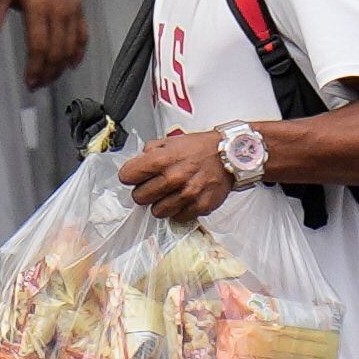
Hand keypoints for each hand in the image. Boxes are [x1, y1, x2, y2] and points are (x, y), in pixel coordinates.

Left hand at [0, 0, 88, 88]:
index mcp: (37, 7)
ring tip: (50, 78)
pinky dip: (79, 51)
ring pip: (70, 46)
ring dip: (60, 67)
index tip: (29, 81)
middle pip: (56, 51)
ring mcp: (71, 10)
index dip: (35, 67)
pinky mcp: (79, 7)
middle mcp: (58, 11)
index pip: (38, 46)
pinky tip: (72, 64)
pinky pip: (82, 34)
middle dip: (47, 72)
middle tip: (37, 85)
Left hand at [118, 128, 237, 223]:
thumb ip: (150, 151)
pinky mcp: (200, 206)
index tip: (135, 176)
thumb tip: (136, 164)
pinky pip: (178, 217)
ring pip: (157, 212)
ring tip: (169, 194)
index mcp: (162, 159)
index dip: (129, 176)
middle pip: (139, 197)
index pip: (127, 176)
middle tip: (153, 187)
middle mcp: (173, 178)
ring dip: (160, 204)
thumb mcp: (171, 141)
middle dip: (143, 192)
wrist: (230, 155)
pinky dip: (178, 210)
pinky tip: (183, 199)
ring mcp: (187, 194)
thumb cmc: (200, 148)